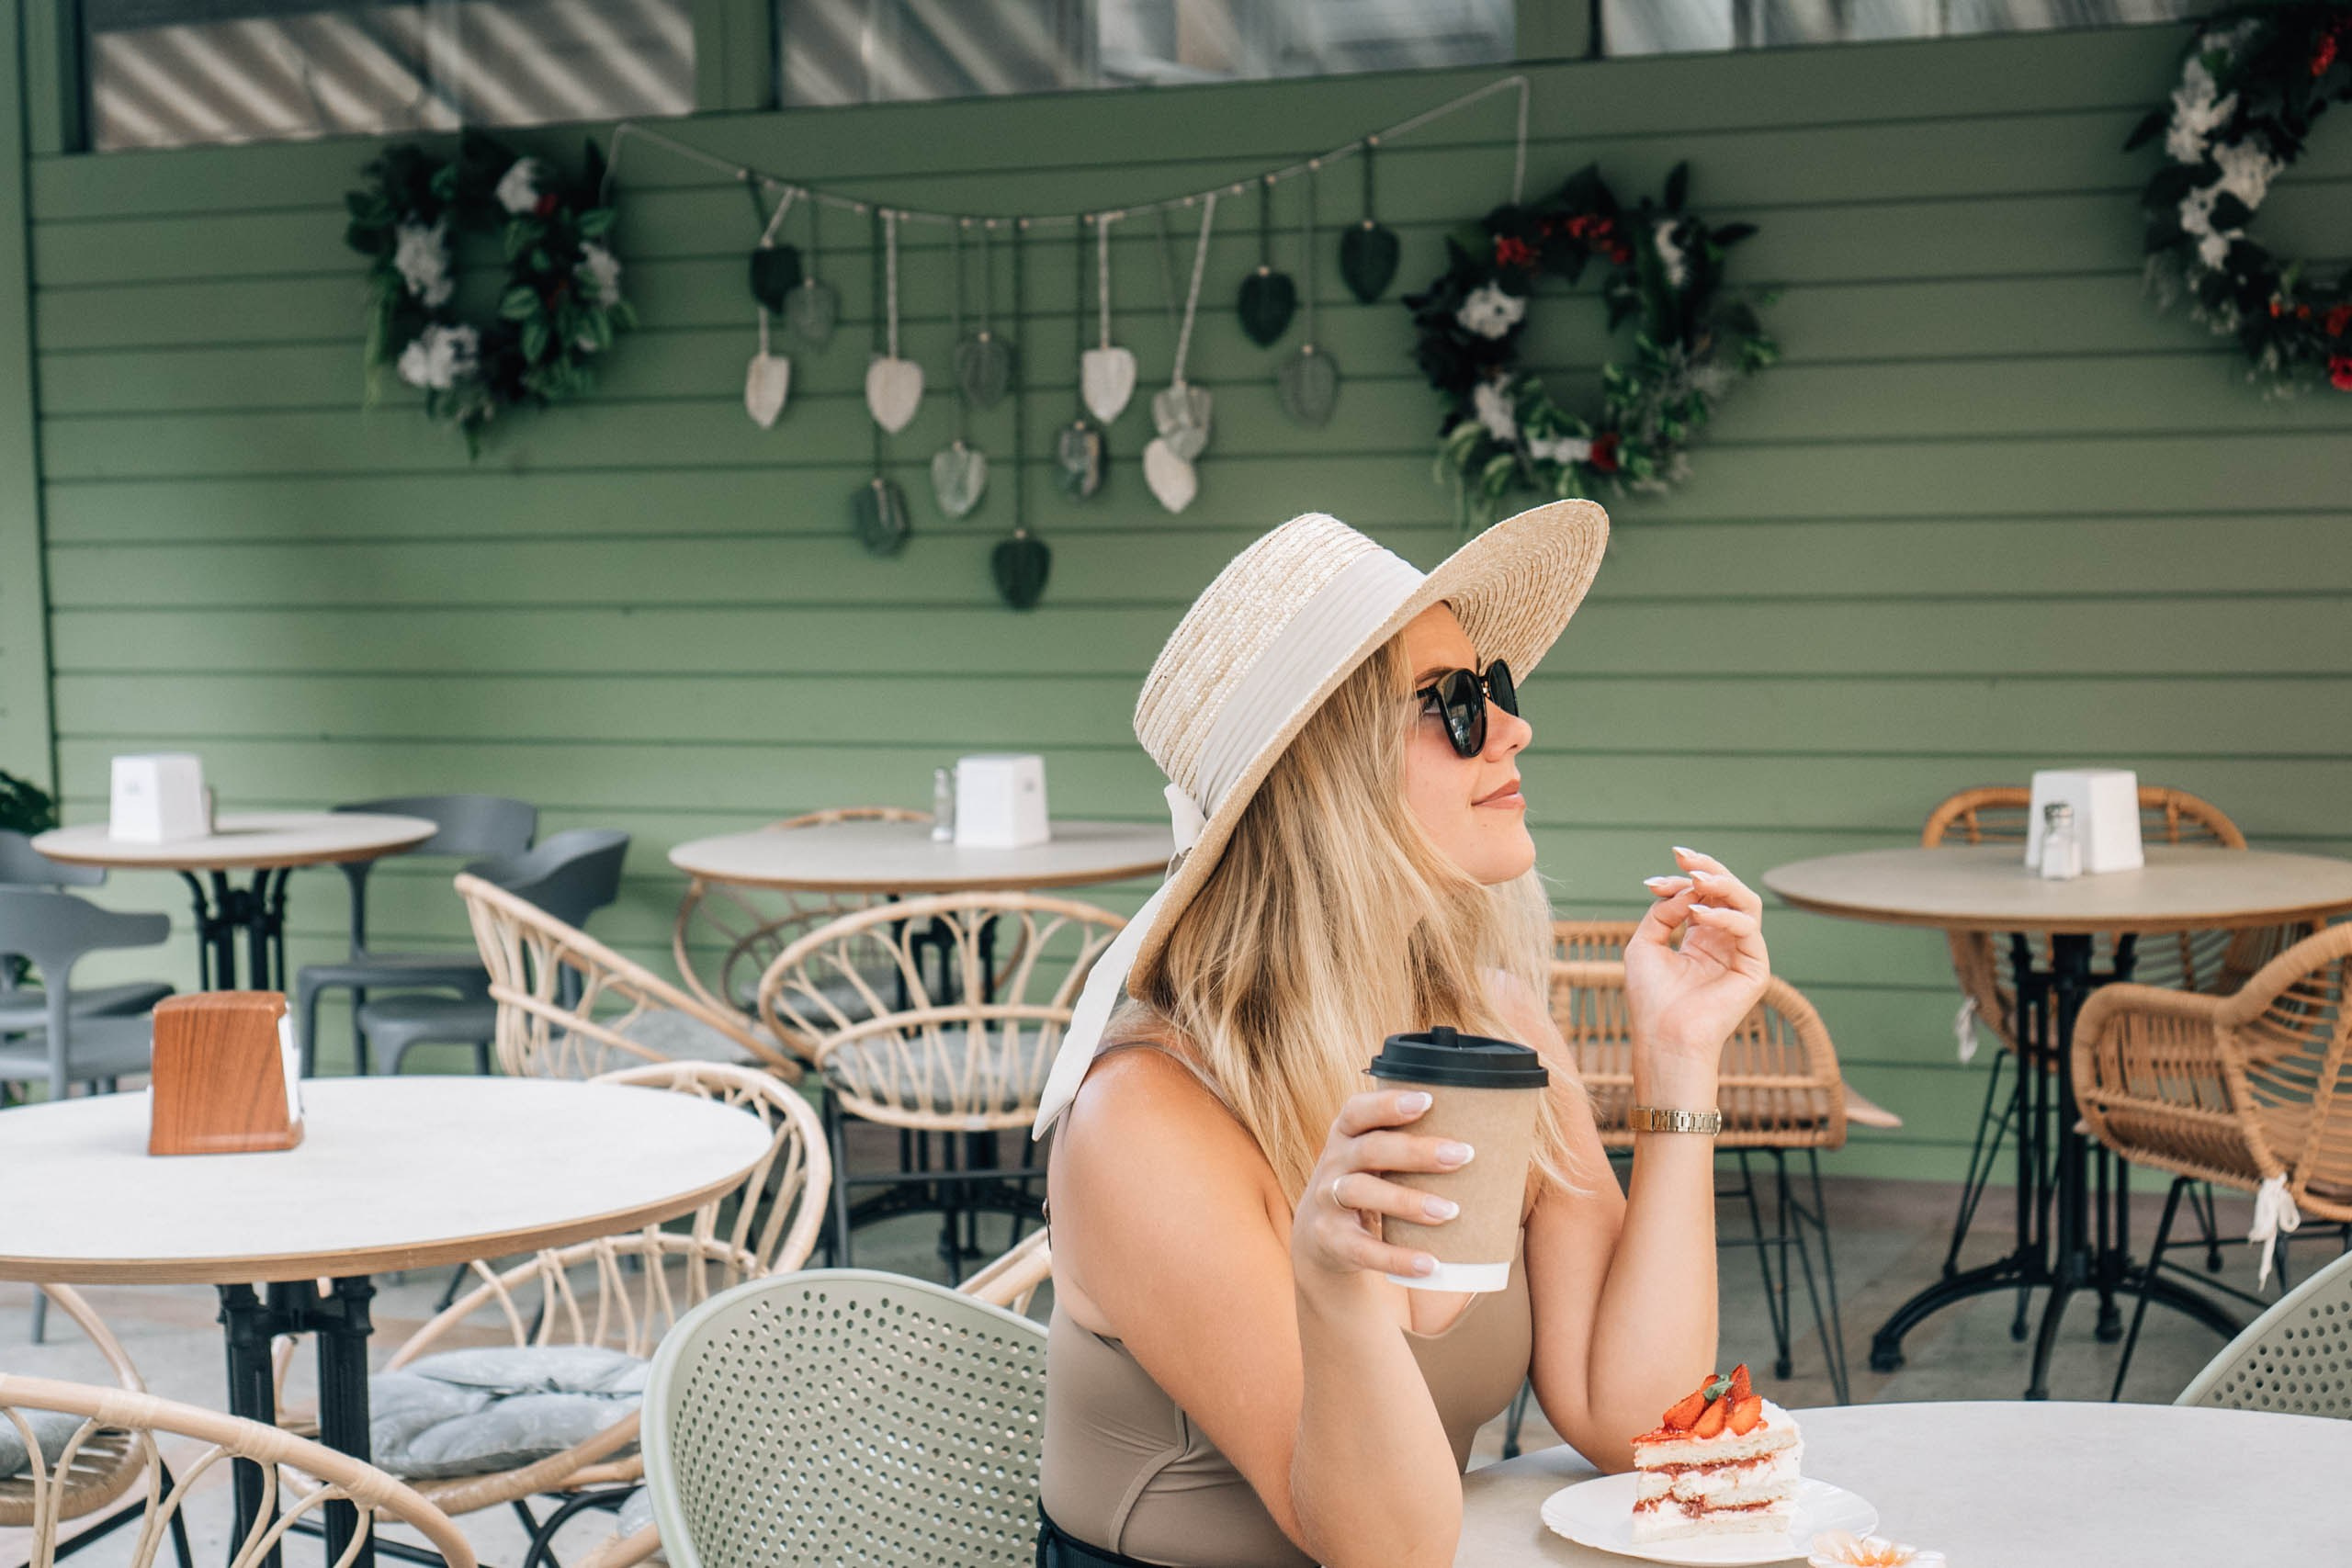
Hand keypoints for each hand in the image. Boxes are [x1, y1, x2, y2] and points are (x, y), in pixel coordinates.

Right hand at [1292, 1089, 1475, 1291]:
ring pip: (1361, 1192)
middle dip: (1416, 1151)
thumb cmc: (1369, 1182)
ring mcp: (1328, 1201)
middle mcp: (1333, 1162)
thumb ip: (1410, 1142)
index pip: (1358, 1110)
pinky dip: (1398, 1258)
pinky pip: (1364, 1250)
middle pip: (1370, 1150)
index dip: (1389, 1104)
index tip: (1429, 1100)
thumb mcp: (1375, 1158)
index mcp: (1346, 1134)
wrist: (1321, 1235)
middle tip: (1462, 1155)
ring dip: (1408, 1201)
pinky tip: (1431, 1264)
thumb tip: (1494, 1134)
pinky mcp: (1333, 1240)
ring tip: (1451, 1212)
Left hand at [1624, 846, 1770, 1068]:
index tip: (1657, 875)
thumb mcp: (1645, 944)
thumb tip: (1685, 887)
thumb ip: (1663, 910)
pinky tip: (1697, 913)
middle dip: (1708, 868)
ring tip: (1695, 878)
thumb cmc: (1651, 997)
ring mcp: (1742, 954)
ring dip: (1721, 884)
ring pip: (1746, 903)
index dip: (1683, 878)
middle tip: (1684, 857)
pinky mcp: (1755, 968)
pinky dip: (1724, 915)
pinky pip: (1749, 929)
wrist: (1663, 1036)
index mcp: (1700, 938)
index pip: (1703, 895)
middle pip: (1729, 892)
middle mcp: (1724, 943)